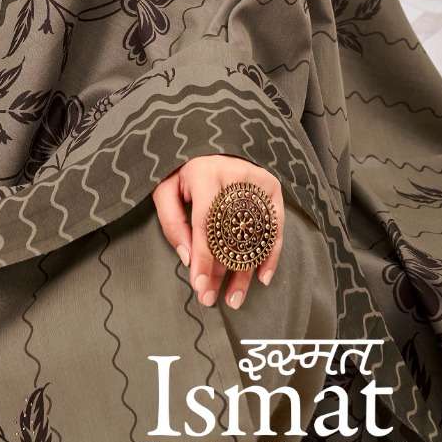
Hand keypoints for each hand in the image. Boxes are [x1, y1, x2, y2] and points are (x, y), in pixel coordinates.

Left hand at [152, 154, 283, 310]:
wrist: (211, 144)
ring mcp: (256, 180)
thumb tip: (188, 259)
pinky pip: (274, 227)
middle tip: (213, 298)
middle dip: (221, 272)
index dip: (203, 258)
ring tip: (234, 298)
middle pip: (230, 234)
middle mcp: (234, 175)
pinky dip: (270, 254)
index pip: (205, 224)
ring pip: (253, 235)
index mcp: (204, 173)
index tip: (199, 287)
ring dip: (246, 271)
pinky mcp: (271, 186)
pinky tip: (261, 277)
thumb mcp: (166, 188)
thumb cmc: (185, 170)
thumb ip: (172, 222)